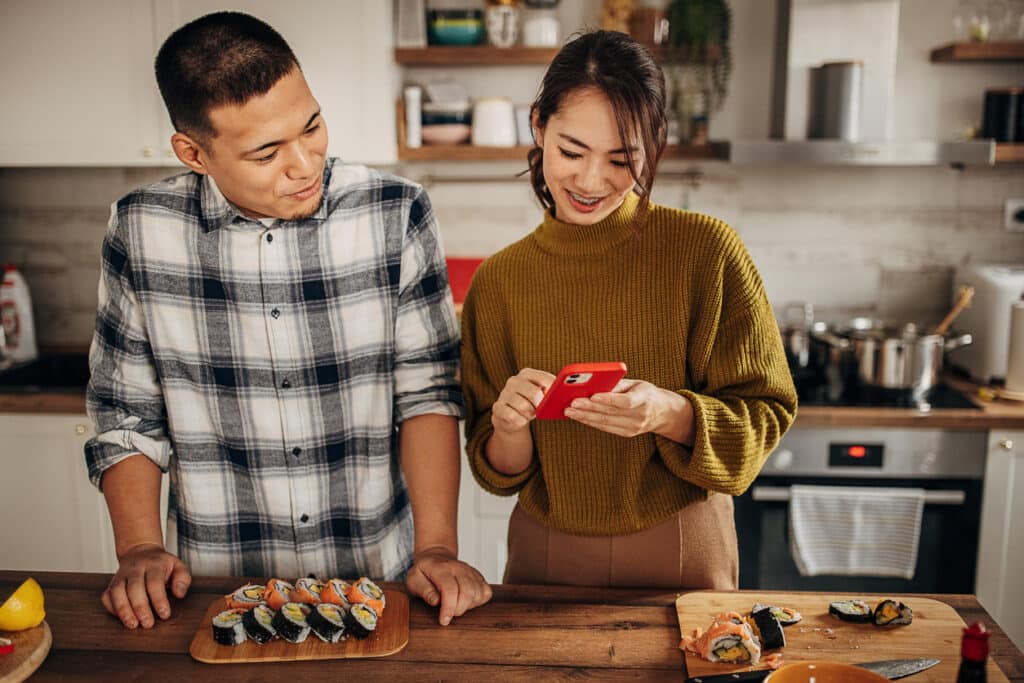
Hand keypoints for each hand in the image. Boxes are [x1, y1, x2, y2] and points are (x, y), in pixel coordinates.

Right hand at [101, 543, 191, 628]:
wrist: (140, 551)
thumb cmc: (161, 564)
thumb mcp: (178, 566)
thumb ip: (182, 579)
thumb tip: (179, 594)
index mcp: (153, 565)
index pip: (154, 582)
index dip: (159, 600)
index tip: (164, 614)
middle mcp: (135, 569)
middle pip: (134, 588)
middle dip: (140, 608)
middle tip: (148, 623)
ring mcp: (121, 576)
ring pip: (117, 592)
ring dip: (123, 610)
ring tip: (132, 624)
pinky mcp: (112, 583)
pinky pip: (107, 595)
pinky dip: (111, 607)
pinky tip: (120, 617)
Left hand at [405, 546, 492, 625]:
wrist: (436, 557)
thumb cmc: (424, 571)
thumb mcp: (413, 579)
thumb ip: (423, 590)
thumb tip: (436, 601)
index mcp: (441, 568)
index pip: (450, 590)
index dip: (448, 608)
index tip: (443, 620)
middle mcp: (459, 568)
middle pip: (467, 593)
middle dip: (458, 610)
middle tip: (447, 614)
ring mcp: (470, 571)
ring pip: (478, 594)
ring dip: (467, 606)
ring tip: (455, 605)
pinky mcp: (478, 576)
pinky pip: (486, 592)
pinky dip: (478, 601)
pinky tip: (466, 601)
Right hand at [490, 368, 554, 434]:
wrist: (511, 417)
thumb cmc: (531, 403)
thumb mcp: (542, 394)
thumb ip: (552, 390)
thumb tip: (564, 392)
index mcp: (527, 373)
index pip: (544, 379)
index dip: (552, 391)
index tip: (554, 398)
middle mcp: (513, 381)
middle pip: (534, 393)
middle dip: (540, 405)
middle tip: (539, 409)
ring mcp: (504, 394)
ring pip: (524, 407)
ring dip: (530, 414)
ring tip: (528, 414)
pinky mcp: (497, 407)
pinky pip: (513, 417)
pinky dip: (520, 421)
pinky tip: (520, 419)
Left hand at [563, 379, 692, 440]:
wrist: (663, 412)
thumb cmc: (646, 393)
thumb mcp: (637, 383)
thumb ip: (618, 384)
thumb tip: (595, 383)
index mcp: (644, 399)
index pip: (625, 401)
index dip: (608, 399)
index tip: (592, 396)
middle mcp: (639, 415)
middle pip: (610, 413)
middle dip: (588, 408)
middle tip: (571, 403)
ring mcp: (633, 427)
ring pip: (604, 422)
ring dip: (584, 417)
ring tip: (569, 411)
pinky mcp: (627, 433)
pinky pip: (605, 428)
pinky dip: (590, 422)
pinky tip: (579, 417)